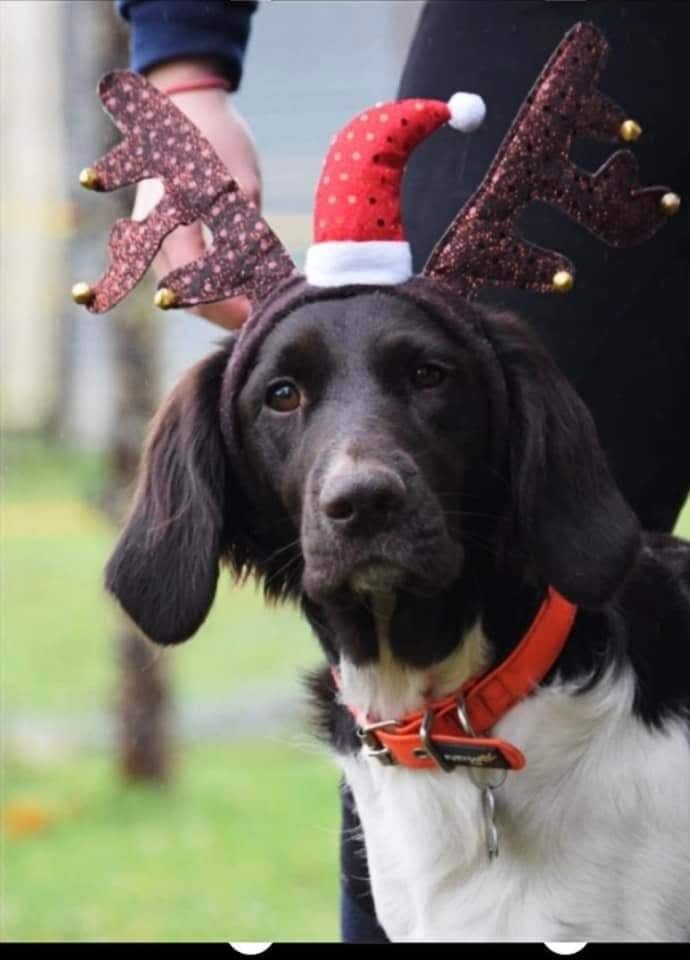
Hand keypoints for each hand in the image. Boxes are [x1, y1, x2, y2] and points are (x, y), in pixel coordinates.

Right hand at [133, 59, 260, 329]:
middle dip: (223, 312)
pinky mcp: (155, 234)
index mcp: (172, 213)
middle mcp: (152, 228)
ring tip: (252, 305)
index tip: (261, 313)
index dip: (229, 307)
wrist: (185, 104)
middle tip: (261, 317)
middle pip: (184, 295)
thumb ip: (249, 235)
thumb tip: (269, 283)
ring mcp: (148, 233)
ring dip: (213, 303)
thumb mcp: (243, 184)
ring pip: (178, 289)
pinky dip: (203, 287)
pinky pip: (176, 273)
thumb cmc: (219, 138)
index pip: (195, 282)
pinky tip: (236, 288)